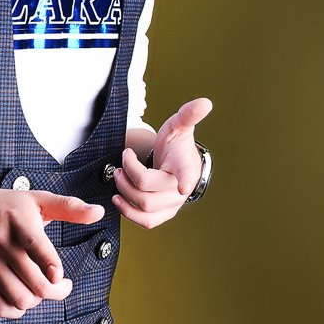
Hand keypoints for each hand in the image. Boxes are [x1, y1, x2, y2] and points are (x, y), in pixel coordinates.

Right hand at [0, 183, 104, 318]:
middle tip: (62, 287)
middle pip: (34, 283)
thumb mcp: (32, 199)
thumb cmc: (0, 205)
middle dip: (55, 292)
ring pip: (18, 299)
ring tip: (39, 290)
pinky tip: (21, 300)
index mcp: (17, 220)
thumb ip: (67, 207)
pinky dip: (14, 311)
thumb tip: (99, 212)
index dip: (52, 268)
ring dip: (35, 302)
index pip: (37, 247)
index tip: (60, 276)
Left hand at [112, 98, 211, 229]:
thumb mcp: (179, 126)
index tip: (182, 187)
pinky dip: (128, 212)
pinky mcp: (164, 213)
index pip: (188, 174)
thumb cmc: (176, 144)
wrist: (176, 163)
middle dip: (128, 175)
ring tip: (118, 176)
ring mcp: (173, 204)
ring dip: (124, 192)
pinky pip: (146, 221)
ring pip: (144, 207)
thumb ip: (189, 114)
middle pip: (148, 189)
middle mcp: (180, 189)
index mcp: (185, 166)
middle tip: (121, 161)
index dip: (186, 181)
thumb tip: (206, 102)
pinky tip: (118, 199)